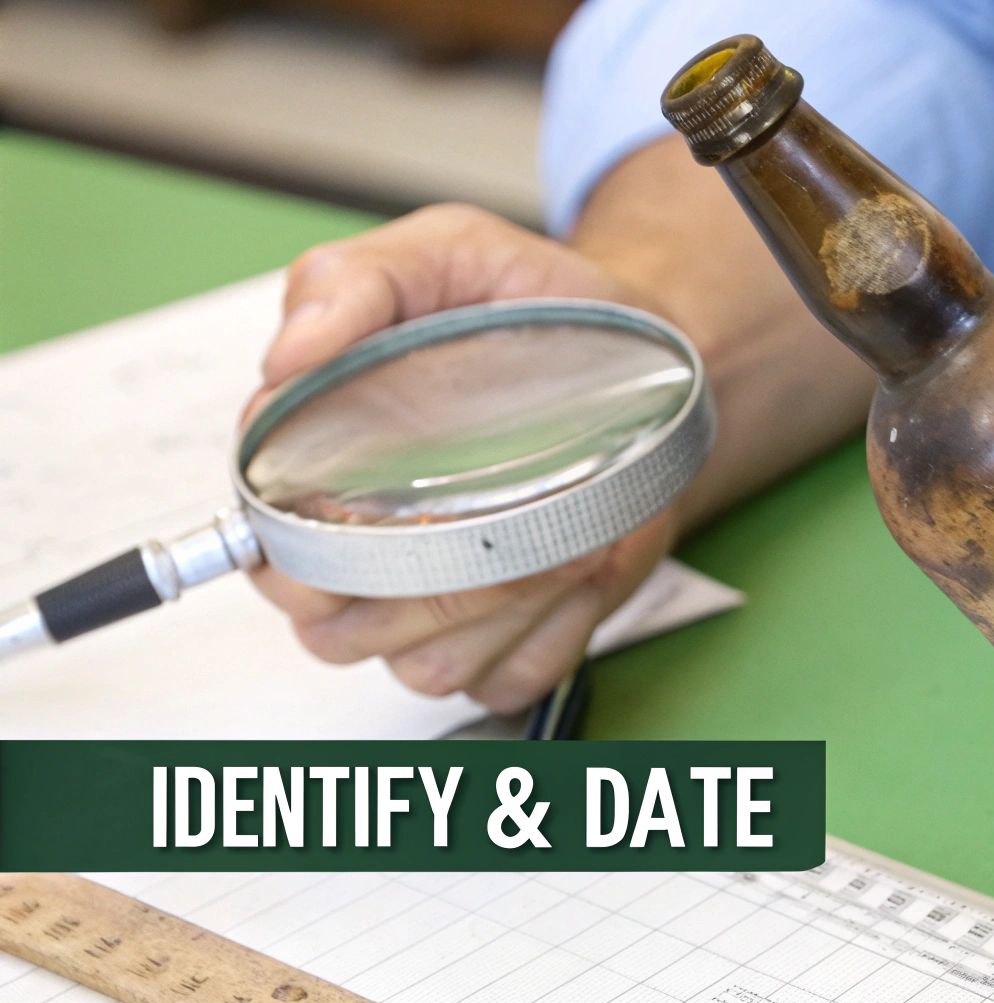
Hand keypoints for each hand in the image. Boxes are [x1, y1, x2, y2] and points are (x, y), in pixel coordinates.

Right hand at [248, 204, 678, 710]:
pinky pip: (503, 680)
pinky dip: (547, 638)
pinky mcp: (507, 636)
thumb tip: (287, 355)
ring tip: (565, 533)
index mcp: (317, 462)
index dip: (315, 532)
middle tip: (507, 518)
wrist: (649, 351)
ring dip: (497, 612)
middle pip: (331, 627)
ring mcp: (433, 601)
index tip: (393, 492)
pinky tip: (581, 569)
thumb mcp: (443, 253)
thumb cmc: (532, 307)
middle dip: (421, 583)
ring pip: (419, 666)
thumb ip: (350, 283)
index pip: (267, 537)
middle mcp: (363, 546)